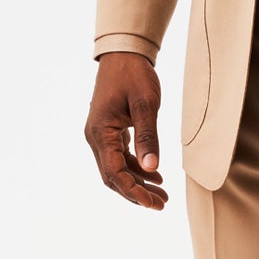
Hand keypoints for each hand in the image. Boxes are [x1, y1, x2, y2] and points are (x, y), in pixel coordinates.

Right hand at [85, 52, 167, 209]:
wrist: (123, 53)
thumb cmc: (133, 75)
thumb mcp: (145, 104)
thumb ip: (148, 136)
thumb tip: (153, 168)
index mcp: (101, 132)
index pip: (113, 172)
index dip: (133, 191)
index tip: (153, 203)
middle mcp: (96, 137)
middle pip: (113, 176)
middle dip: (137, 193)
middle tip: (161, 204)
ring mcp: (101, 134)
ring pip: (117, 168)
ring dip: (138, 183)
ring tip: (162, 194)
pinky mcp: (109, 131)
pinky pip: (120, 156)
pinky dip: (136, 168)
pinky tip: (155, 175)